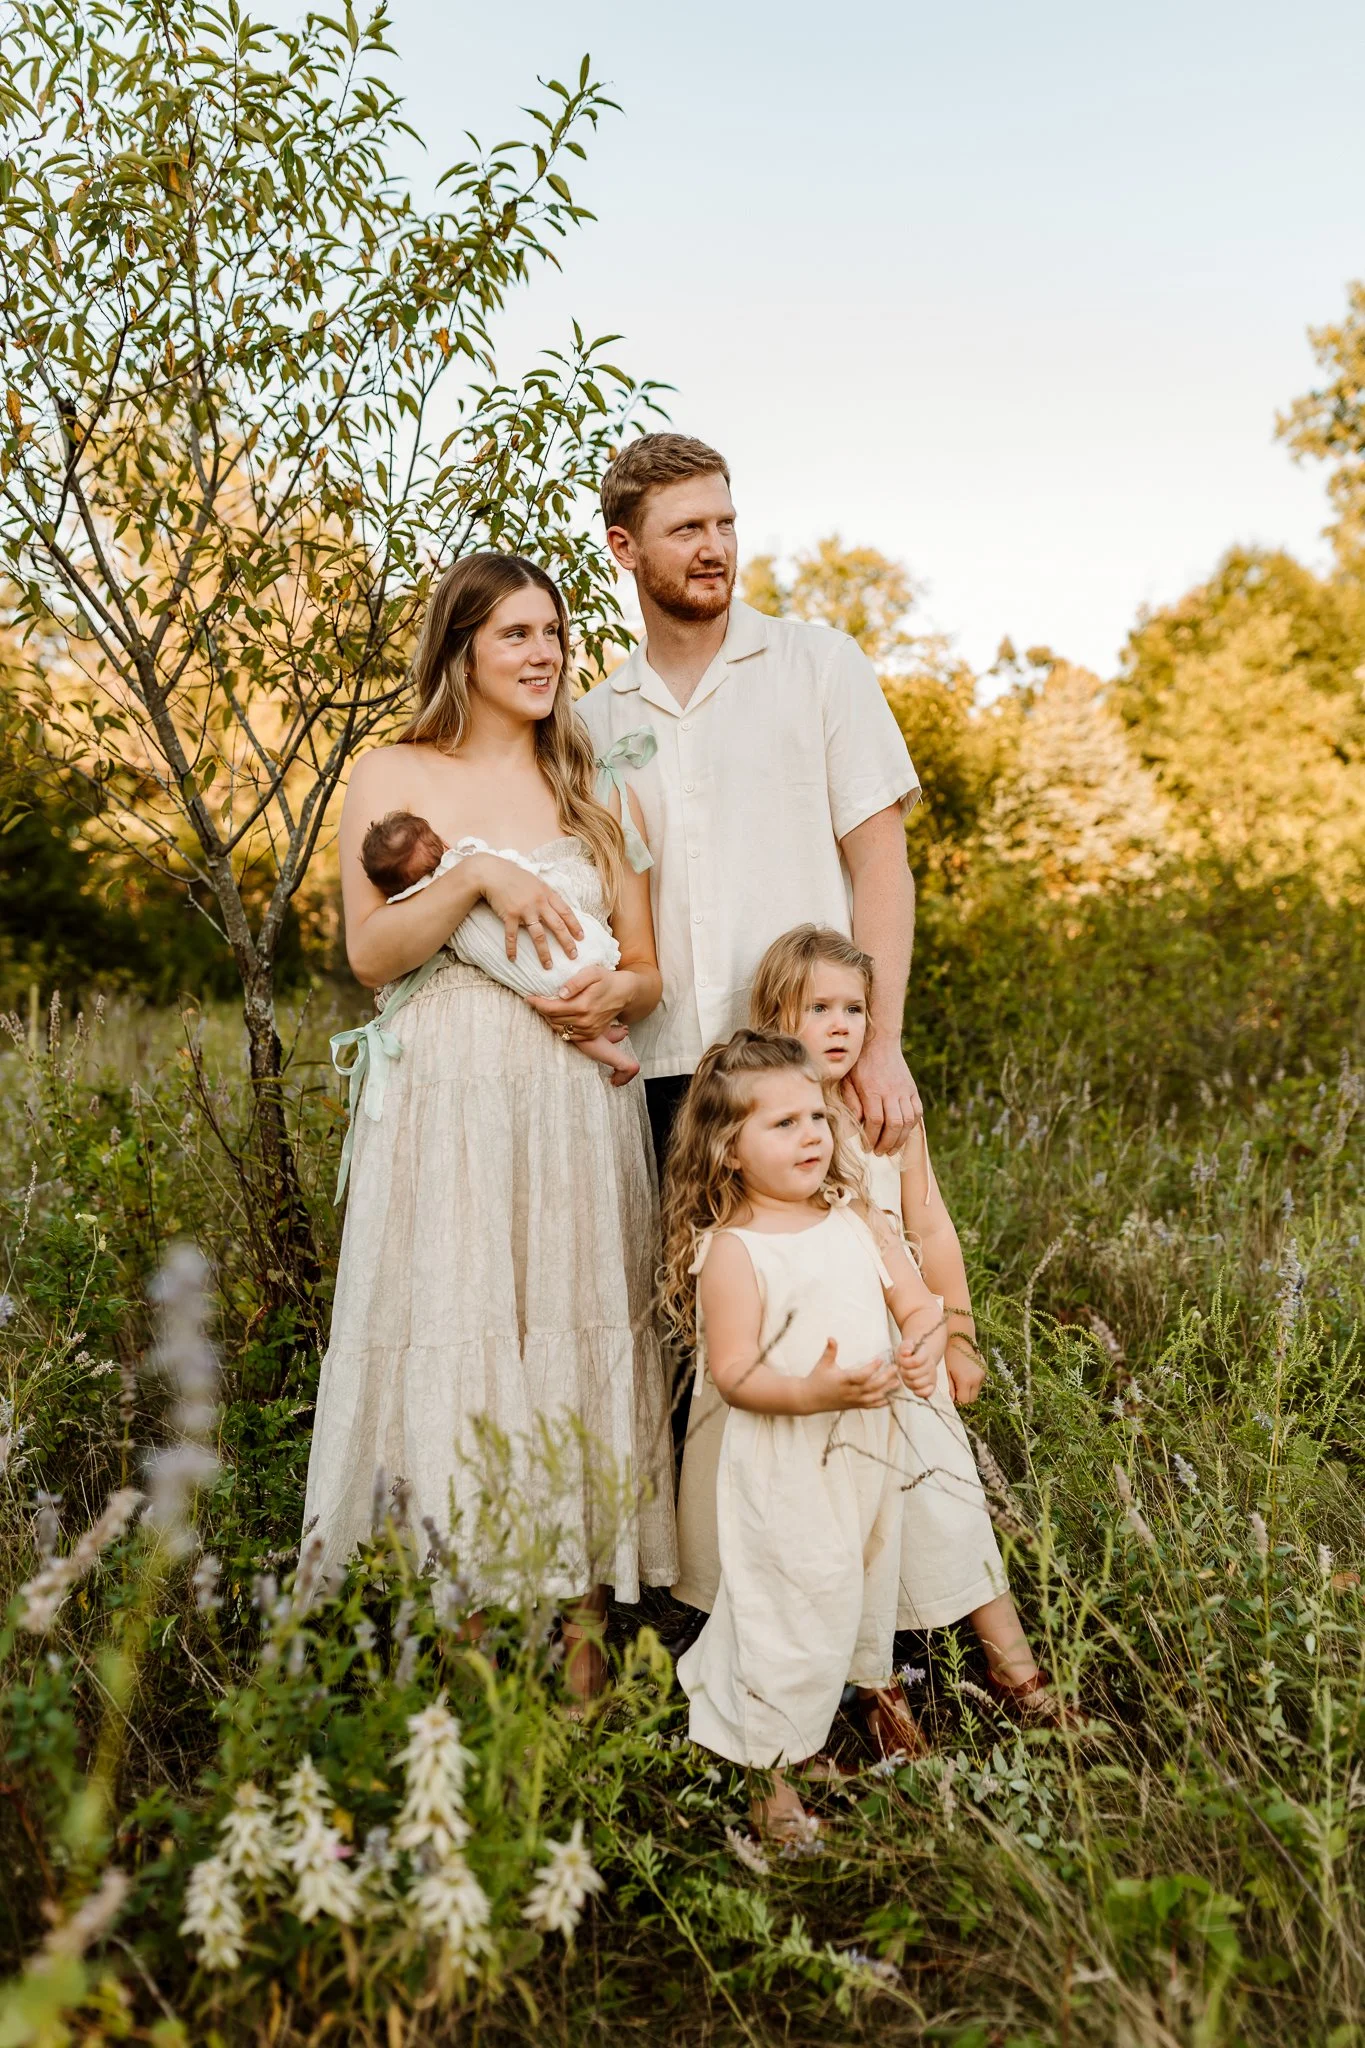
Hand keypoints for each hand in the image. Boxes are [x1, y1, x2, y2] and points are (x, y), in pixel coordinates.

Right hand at [469, 853, 583, 970]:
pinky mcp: (510, 915)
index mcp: (547, 894)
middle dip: (567, 942)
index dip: (575, 925)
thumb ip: (546, 894)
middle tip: (573, 956)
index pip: (566, 912)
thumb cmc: (514, 877)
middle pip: (557, 926)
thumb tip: (557, 906)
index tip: (581, 938)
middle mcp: (539, 903)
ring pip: (538, 935)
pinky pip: (512, 936)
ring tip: (548, 966)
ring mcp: (525, 910)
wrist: (493, 873)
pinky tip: (513, 959)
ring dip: (544, 953)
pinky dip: (512, 948)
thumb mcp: (536, 882)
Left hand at [527, 963, 628, 1040]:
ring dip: (549, 1019)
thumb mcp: (592, 972)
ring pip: (559, 1029)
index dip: (537, 1004)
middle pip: (553, 1020)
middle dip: (541, 1011)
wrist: (625, 993)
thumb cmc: (607, 979)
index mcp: (583, 1006)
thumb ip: (575, 982)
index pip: (552, 1009)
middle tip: (536, 1001)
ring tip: (545, 1008)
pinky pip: (569, 1035)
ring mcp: (589, 1030)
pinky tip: (557, 1017)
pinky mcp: (592, 1034)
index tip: (529, 997)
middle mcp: (585, 1021)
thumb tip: (560, 993)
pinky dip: (560, 1027)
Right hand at [800, 1338, 899, 1413]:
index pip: (861, 1375)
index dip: (872, 1368)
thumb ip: (830, 1351)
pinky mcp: (853, 1406)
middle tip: (896, 1368)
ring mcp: (853, 1400)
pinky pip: (869, 1406)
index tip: (881, 1359)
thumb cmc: (817, 1378)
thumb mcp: (823, 1363)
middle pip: (872, 1386)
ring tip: (897, 1382)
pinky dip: (880, 1403)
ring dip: (886, 1390)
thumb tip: (831, 1337)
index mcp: (843, 1380)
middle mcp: (850, 1392)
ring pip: (874, 1397)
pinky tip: (889, 1399)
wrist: (809, 1399)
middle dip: (885, 1377)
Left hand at [842, 1034, 922, 1156]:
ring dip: (900, 1139)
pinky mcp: (912, 1089)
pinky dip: (911, 1125)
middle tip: (878, 1153)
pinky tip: (903, 1133)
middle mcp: (891, 1092)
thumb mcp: (847, 1081)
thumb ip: (851, 1103)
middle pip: (894, 1125)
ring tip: (891, 1149)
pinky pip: (917, 1111)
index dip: (871, 1138)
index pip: (875, 1122)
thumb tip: (855, 1127)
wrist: (879, 1042)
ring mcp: (904, 1090)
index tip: (865, 1146)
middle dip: (886, 1144)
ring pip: (908, 1121)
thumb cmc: (859, 1063)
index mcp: (872, 1090)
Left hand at [896, 1336, 939, 1399]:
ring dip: (907, 1381)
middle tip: (903, 1368)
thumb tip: (906, 1352)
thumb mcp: (906, 1345)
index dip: (904, 1362)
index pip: (915, 1361)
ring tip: (907, 1375)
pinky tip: (912, 1383)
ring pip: (917, 1384)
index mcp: (925, 1354)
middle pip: (913, 1374)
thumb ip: (906, 1346)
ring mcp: (932, 1377)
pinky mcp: (931, 1386)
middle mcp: (931, 1366)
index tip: (902, 1359)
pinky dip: (917, 1391)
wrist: (918, 1357)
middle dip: (904, 1371)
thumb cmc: (910, 1353)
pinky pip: (925, 1393)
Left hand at [945, 1338, 984, 1405]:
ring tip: (961, 1379)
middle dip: (965, 1397)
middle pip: (972, 1399)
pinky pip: (980, 1383)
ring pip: (977, 1391)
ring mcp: (983, 1375)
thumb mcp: (947, 1372)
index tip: (953, 1395)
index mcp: (966, 1381)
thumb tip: (954, 1399)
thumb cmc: (950, 1353)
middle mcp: (977, 1380)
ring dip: (970, 1390)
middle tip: (956, 1389)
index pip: (964, 1401)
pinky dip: (974, 1383)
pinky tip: (967, 1373)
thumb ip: (951, 1387)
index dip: (958, 1400)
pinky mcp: (985, 1370)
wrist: (961, 1337)